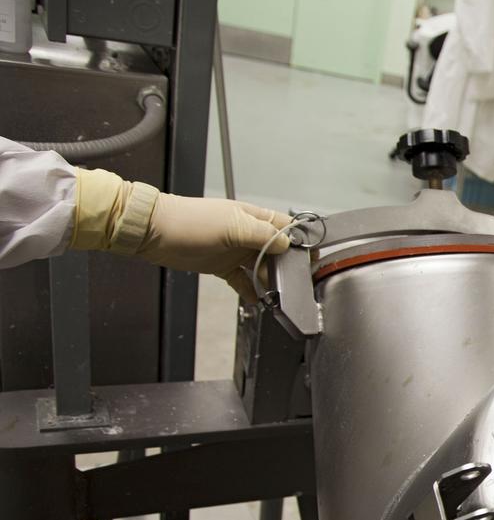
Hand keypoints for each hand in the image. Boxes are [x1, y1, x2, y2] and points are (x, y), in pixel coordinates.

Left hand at [72, 168, 291, 302]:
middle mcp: (247, 233)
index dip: (301, 242)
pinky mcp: (222, 266)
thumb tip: (288, 246)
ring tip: (278, 296)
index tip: (313, 259)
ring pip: (261, 268)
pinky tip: (258, 301)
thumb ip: (264, 236)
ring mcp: (235, 250)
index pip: (287, 228)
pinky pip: (243, 281)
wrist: (154, 232)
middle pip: (277, 251)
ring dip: (270, 282)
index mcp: (253, 218)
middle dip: (287, 267)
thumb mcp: (233, 226)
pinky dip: (251, 291)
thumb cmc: (191, 222)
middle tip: (297, 284)